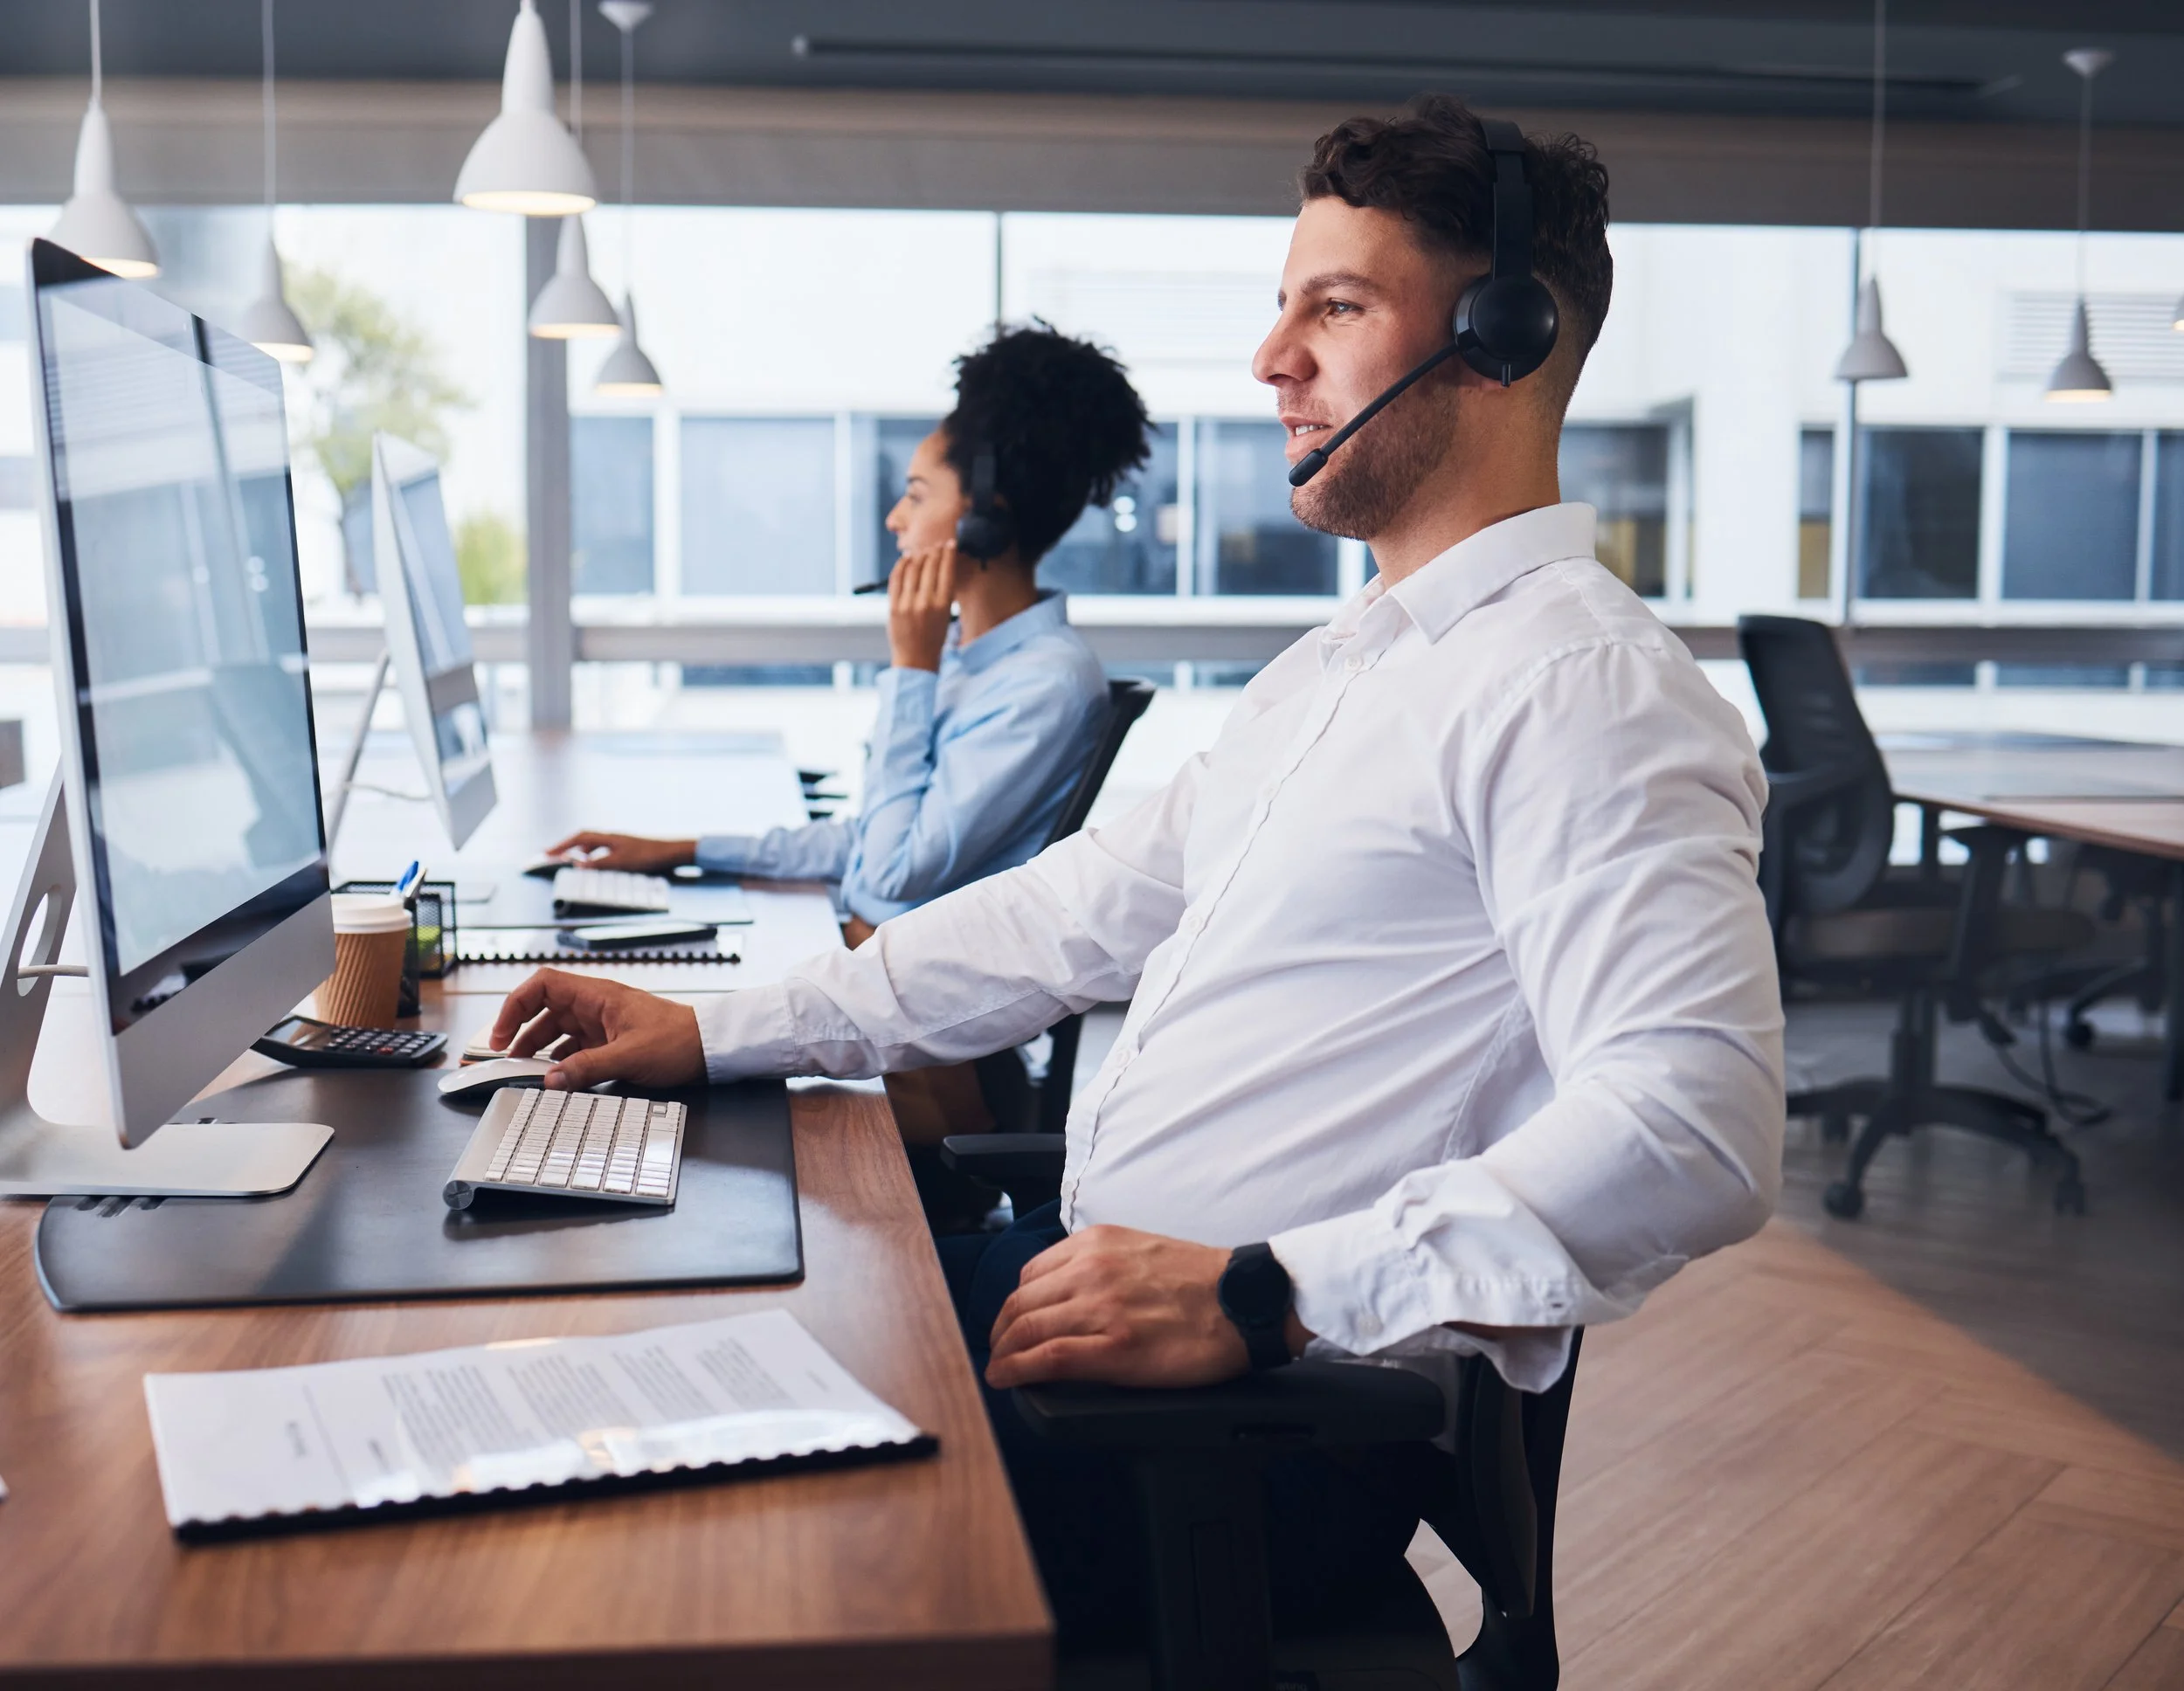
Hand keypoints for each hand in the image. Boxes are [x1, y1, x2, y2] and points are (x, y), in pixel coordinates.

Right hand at [488, 969, 705, 1091]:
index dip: (514, 1006)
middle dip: (520, 1033)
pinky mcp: (611, 1041)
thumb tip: (549, 1081)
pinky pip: (575, 1047)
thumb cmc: (678, 1040)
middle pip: (544, 1011)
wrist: (711, 1047)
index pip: (542, 986)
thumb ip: (586, 1068)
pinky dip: (561, 1061)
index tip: (499, 1034)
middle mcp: (596, 1005)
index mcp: (597, 995)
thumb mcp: (629, 1057)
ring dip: (538, 1050)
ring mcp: (603, 1023)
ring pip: (558, 1031)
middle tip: (503, 1059)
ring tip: (524, 1072)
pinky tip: (555, 1078)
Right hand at [544, 831, 696, 873]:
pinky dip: (594, 857)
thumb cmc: (649, 855)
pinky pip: (604, 851)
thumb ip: (599, 864)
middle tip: (554, 855)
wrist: (672, 853)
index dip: (562, 845)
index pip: (579, 838)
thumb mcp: (621, 862)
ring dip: (581, 853)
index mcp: (609, 838)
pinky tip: (596, 866)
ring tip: (571, 862)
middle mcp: (612, 838)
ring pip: (594, 846)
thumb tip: (578, 865)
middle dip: (568, 847)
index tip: (547, 852)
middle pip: (584, 839)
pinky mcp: (627, 850)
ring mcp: (620, 843)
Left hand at [887, 541, 956, 672]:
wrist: (916, 660)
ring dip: (918, 555)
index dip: (948, 553)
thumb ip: (942, 593)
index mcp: (943, 605)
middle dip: (934, 551)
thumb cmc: (933, 638)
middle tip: (936, 544)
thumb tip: (939, 567)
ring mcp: (908, 604)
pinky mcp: (893, 606)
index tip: (949, 543)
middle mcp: (926, 602)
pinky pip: (896, 578)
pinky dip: (901, 565)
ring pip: (913, 569)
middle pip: (930, 566)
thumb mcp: (946, 615)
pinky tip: (906, 559)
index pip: (947, 570)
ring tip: (922, 550)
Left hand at [985, 1225, 1301, 1389]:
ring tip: (1000, 1368)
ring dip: (1003, 1352)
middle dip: (1001, 1330)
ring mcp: (1101, 1309)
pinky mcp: (1114, 1348)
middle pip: (1021, 1302)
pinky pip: (1048, 1357)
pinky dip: (1016, 1368)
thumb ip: (1103, 1262)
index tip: (1012, 1320)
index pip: (1032, 1273)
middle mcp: (1091, 1270)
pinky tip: (1005, 1378)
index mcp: (1097, 1243)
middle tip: (998, 1350)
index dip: (1015, 1302)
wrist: (1247, 1300)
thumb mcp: (1142, 1250)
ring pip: (1026, 1328)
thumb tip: (1073, 1291)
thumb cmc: (1205, 1279)